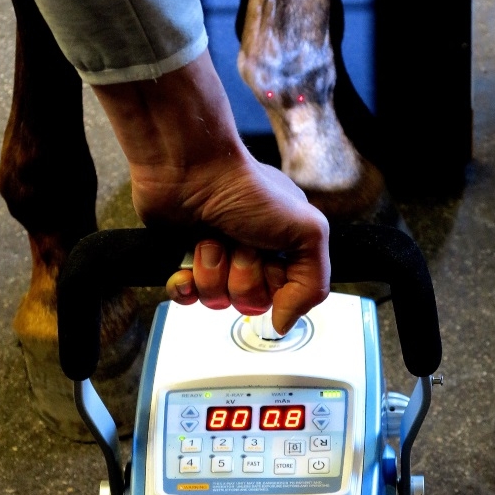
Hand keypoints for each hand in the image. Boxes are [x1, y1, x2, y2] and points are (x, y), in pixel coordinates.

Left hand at [93, 50, 329, 332]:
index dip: (275, 285)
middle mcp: (250, 255)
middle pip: (249, 303)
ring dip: (212, 270)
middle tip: (239, 243)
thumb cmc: (245, 187)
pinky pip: (184, 298)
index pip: (285, 297)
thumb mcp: (308, 230)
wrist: (189, 170)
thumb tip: (285, 323)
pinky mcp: (181, 262)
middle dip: (242, 276)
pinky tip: (188, 256)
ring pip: (215, 301)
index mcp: (283, 247)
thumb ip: (313, 284)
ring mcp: (216, 259)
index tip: (272, 259)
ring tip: (212, 238)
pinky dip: (185, 282)